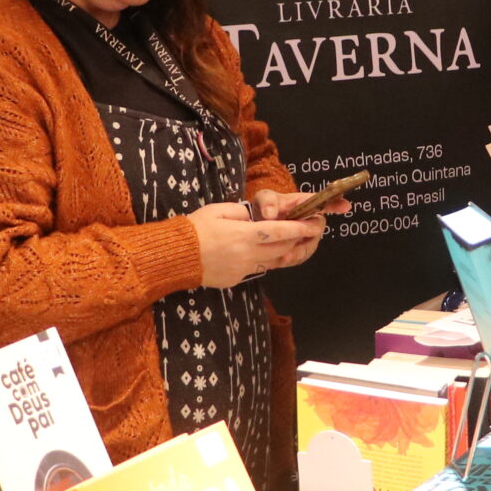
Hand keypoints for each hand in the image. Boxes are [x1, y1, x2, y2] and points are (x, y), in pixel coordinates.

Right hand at [189, 201, 319, 287]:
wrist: (174, 257)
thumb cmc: (194, 229)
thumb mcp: (219, 210)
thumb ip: (244, 212)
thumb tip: (261, 214)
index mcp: (244, 235)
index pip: (281, 231)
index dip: (301, 227)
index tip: (315, 223)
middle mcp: (247, 255)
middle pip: (283, 249)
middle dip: (297, 239)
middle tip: (307, 230)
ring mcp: (242, 270)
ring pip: (273, 261)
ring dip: (283, 251)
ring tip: (289, 241)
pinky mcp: (236, 280)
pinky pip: (257, 269)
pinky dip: (263, 259)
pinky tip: (258, 251)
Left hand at [249, 188, 342, 261]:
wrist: (255, 229)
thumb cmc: (265, 209)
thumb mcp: (263, 199)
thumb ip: (267, 202)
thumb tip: (270, 213)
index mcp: (304, 203)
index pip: (324, 201)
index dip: (336, 203)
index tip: (345, 206)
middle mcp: (309, 220)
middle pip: (317, 228)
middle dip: (308, 236)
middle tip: (295, 241)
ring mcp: (306, 236)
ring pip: (310, 246)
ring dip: (299, 252)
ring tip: (284, 257)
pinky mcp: (300, 249)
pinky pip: (302, 257)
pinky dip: (293, 260)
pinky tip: (281, 260)